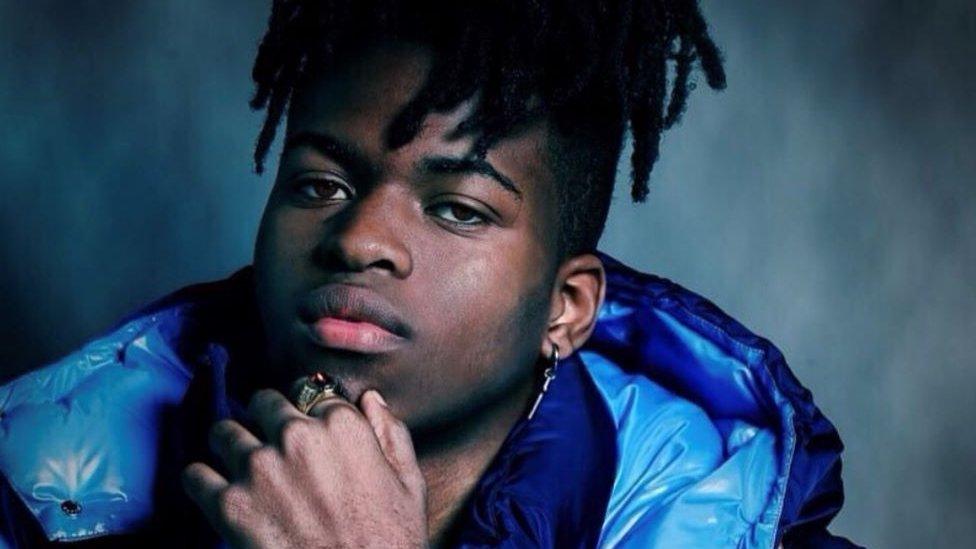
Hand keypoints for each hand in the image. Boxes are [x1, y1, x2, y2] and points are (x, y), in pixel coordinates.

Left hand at [181, 388, 427, 547]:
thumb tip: (371, 399)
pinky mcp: (229, 505)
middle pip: (263, 403)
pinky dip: (201, 481)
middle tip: (270, 443)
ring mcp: (258, 468)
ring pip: (224, 431)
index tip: (301, 423)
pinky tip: (215, 491)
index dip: (305, 408)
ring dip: (230, 445)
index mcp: (341, 426)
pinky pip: (195, 475)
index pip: (310, 390)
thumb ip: (391, 433)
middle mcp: (296, 437)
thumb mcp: (409, 484)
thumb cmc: (390, 542)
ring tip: (239, 465)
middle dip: (265, 419)